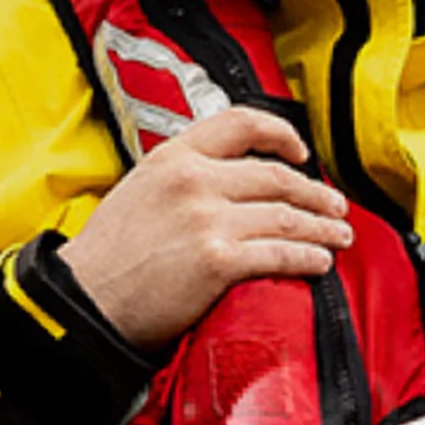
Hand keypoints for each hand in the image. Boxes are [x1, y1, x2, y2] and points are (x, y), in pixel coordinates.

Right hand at [59, 107, 356, 351]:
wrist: (85, 301)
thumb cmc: (109, 256)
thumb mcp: (139, 190)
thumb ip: (183, 177)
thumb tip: (231, 181)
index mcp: (173, 157)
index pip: (241, 123)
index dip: (281, 134)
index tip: (302, 153)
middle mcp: (194, 181)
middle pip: (276, 177)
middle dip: (316, 193)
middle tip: (335, 206)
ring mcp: (207, 220)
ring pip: (286, 217)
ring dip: (322, 228)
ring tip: (339, 237)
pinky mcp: (218, 261)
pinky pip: (280, 254)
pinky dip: (308, 259)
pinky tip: (320, 263)